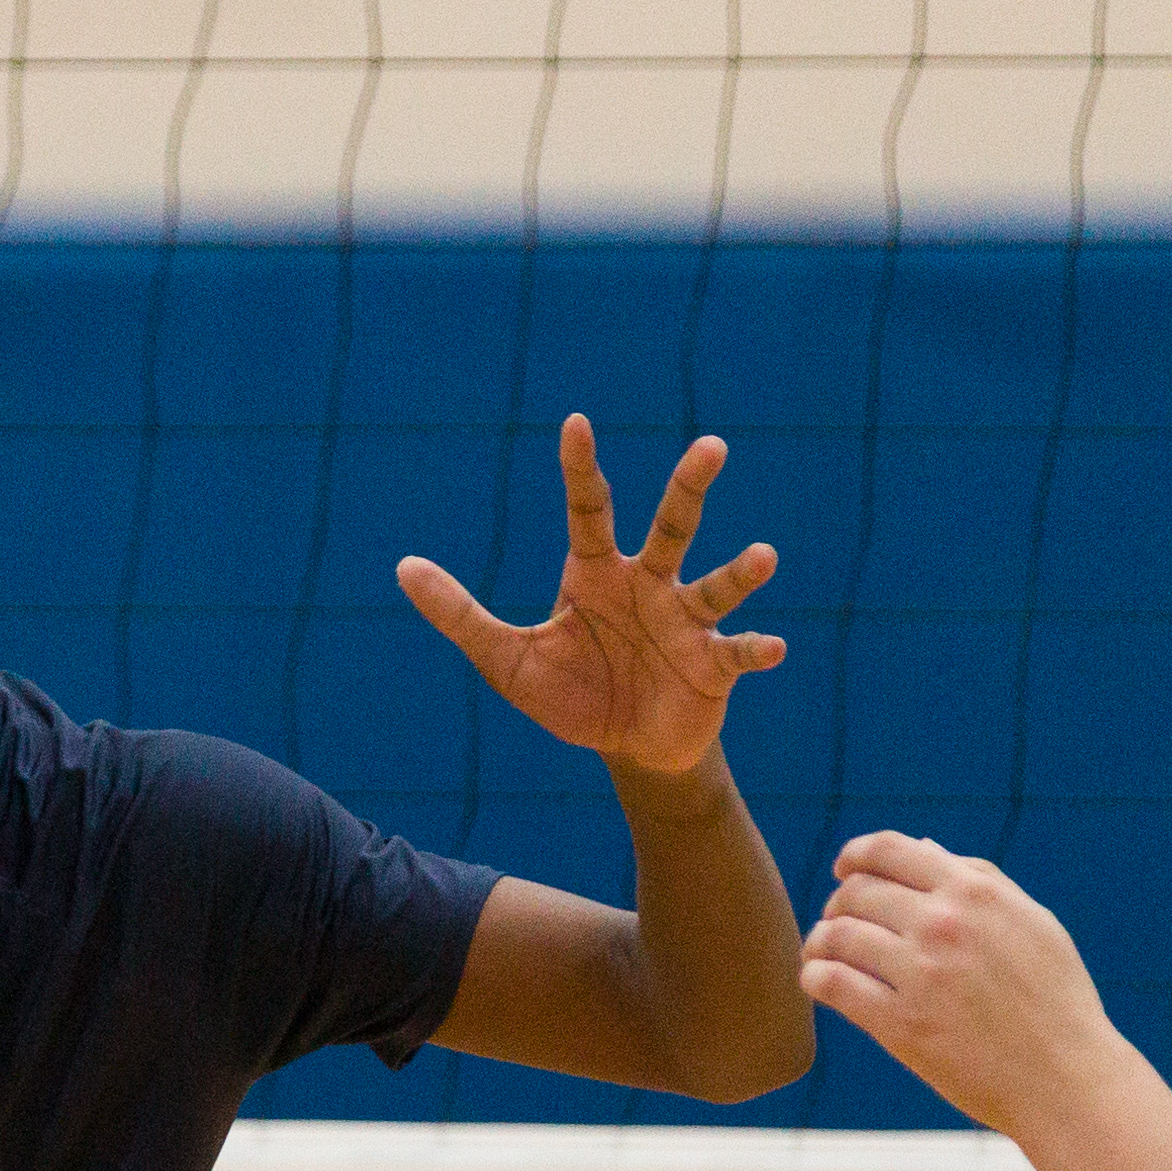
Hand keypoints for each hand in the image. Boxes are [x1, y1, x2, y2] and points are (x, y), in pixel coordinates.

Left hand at [401, 415, 784, 779]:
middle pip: (673, 525)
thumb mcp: (505, 658)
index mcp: (597, 575)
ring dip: (739, 572)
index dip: (582, 469)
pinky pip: (739, 650)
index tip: (575, 422)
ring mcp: (687, 621)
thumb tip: (402, 568)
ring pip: (716, 584)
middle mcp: (649, 585)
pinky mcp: (715, 663)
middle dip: (690, 487)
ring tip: (761, 557)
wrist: (626, 747)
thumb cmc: (571, 692)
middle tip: (712, 446)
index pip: (589, 510)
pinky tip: (769, 648)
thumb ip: (458, 614)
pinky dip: (755, 648)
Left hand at [796, 833, 1128, 1137]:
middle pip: (854, 892)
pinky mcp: (900, 1022)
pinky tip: (821, 981)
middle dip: (838, 905)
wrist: (1065, 1077)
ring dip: (819, 943)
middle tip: (840, 924)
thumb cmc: (1053, 999)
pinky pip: (830, 983)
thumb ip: (980, 880)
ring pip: (834, 935)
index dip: (854, 856)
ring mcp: (920, 973)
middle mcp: (944, 924)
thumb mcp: (1033, 924)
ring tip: (824, 955)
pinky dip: (814, 977)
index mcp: (975, 892)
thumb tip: (924, 846)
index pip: (888, 850)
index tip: (844, 871)